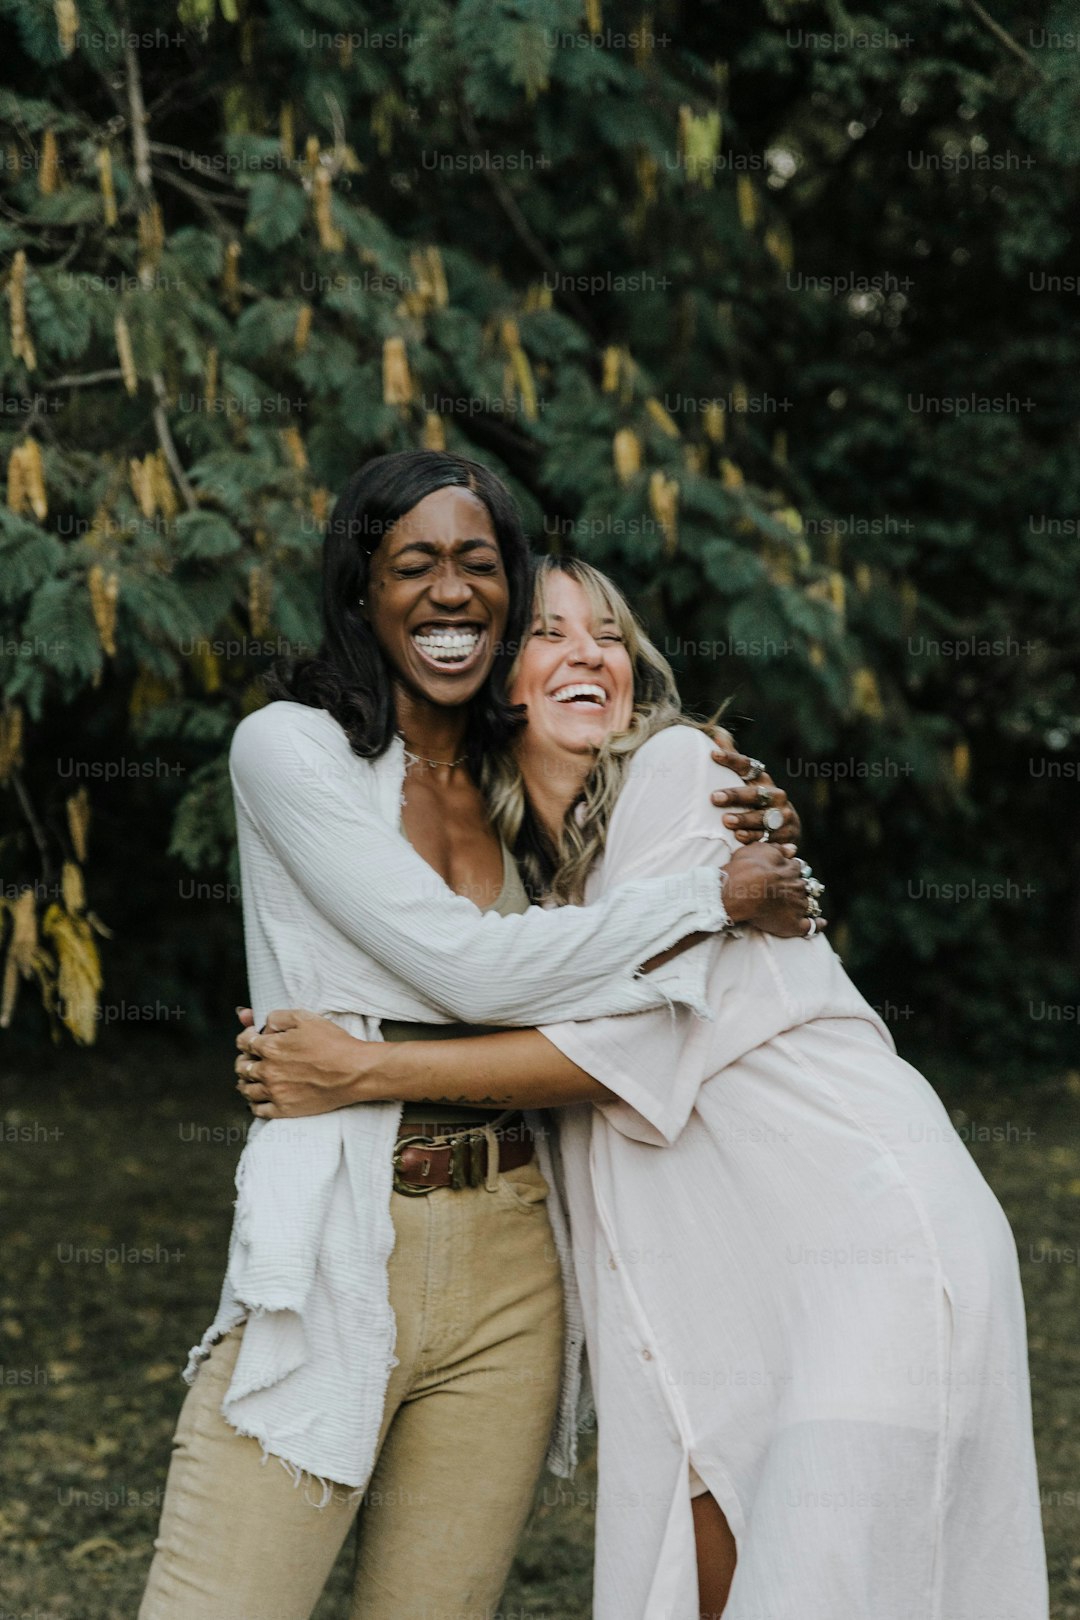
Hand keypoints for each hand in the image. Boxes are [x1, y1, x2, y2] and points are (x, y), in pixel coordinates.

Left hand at [234, 1007, 380, 1118]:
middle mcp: (268, 1071)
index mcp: (270, 1047)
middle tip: (251, 1058)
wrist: (353, 1071)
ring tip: (252, 1078)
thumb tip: (263, 1025)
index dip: (246, 1037)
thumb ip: (278, 1017)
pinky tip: (259, 1098)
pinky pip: (258, 1110)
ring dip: (245, 1082)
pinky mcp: (284, 1109)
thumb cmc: (333, 1043)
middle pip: (241, 1067)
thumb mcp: (306, 1018)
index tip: (253, 1038)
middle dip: (244, 1059)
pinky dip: (254, 1104)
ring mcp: (275, 1092)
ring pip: (246, 1089)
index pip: (243, 1042)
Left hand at [709, 727, 801, 846]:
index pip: (746, 766)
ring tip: (727, 821)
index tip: (713, 754)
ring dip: (745, 819)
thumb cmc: (759, 801)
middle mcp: (776, 796)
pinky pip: (770, 839)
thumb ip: (734, 760)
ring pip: (763, 818)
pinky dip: (756, 839)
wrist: (788, 829)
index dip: (730, 759)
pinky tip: (741, 839)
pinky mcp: (787, 836)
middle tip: (715, 797)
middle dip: (735, 795)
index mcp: (763, 780)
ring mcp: (783, 816)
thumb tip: (716, 732)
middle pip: (755, 794)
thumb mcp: (749, 781)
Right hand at [722, 841, 826, 938]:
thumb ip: (778, 848)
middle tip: (785, 891)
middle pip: (804, 886)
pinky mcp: (793, 924)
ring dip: (803, 903)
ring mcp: (798, 905)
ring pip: (807, 903)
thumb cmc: (744, 869)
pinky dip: (817, 925)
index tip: (783, 873)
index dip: (790, 871)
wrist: (740, 890)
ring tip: (795, 907)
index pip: (797, 868)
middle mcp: (798, 886)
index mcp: (791, 869)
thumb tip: (793, 848)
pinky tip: (820, 923)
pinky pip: (811, 926)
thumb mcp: (758, 849)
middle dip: (797, 887)